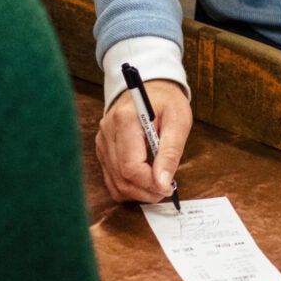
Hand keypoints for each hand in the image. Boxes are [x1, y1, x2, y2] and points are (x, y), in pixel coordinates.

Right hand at [95, 79, 189, 204]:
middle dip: (146, 191)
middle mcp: (108, 132)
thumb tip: (163, 183)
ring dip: (138, 193)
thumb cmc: (166, 102)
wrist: (150, 88)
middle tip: (167, 189)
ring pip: (115, 183)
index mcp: (125, 120)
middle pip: (121, 178)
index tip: (169, 187)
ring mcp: (102, 142)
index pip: (130, 166)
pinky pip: (111, 179)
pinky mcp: (103, 150)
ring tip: (158, 186)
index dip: (150, 183)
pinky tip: (144, 182)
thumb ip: (170, 152)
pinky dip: (128, 187)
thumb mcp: (178, 121)